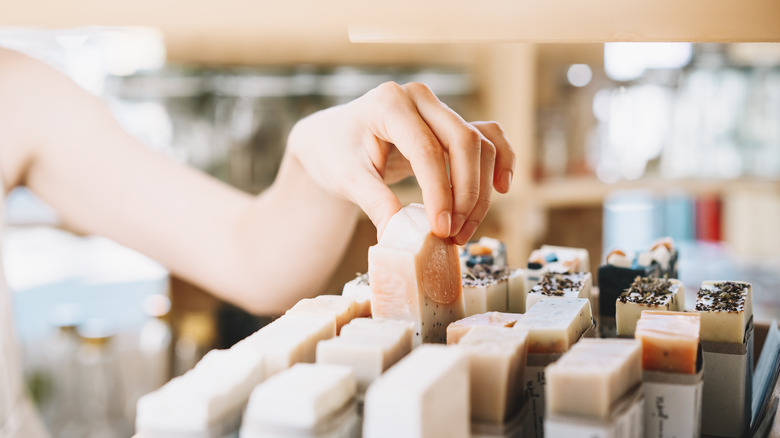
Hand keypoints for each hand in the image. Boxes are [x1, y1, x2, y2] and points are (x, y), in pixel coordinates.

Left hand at [286, 81, 514, 243]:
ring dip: (480, 190)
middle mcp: (419, 99)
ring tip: (462, 230)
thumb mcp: (346, 178)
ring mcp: (437, 109)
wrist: (330, 138)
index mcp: (389, 104)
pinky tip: (502, 187)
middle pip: (463, 142)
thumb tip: (400, 236)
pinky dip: (500, 160)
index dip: (440, 192)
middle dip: (465, 193)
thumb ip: (375, 203)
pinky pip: (487, 137)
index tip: (441, 229)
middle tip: (453, 234)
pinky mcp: (449, 125)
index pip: (427, 149)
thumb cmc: (334, 152)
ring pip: (479, 145)